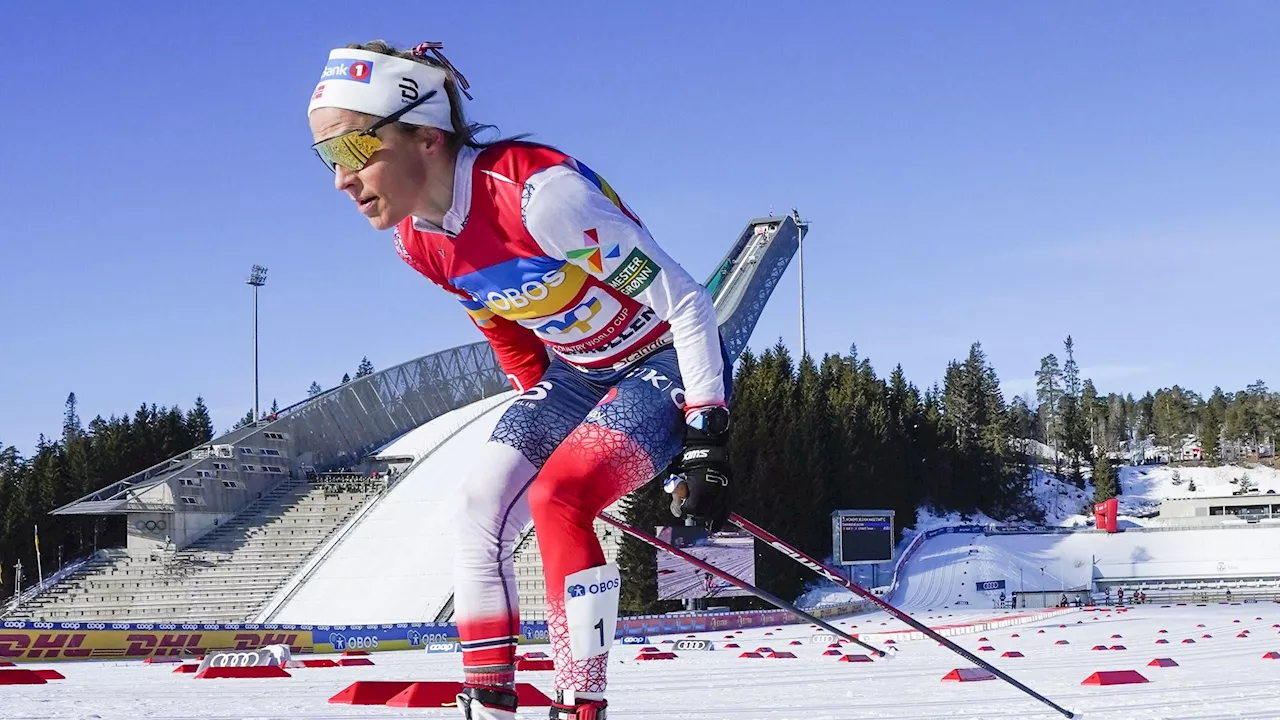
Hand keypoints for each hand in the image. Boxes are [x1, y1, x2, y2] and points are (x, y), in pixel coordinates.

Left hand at [666, 408, 730, 530]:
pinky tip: (715, 528)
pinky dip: (720, 519)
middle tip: (688, 508)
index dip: (681, 508)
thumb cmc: (688, 460)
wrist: (707, 448)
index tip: (679, 505)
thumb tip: (676, 499)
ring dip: (705, 516)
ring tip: (700, 516)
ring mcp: (722, 493)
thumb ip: (677, 489)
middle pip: (701, 515)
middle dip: (693, 513)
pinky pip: (725, 510)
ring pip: (713, 513)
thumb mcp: (677, 474)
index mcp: (699, 491)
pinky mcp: (728, 491)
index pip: (689, 510)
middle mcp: (712, 495)